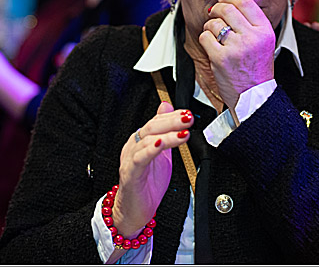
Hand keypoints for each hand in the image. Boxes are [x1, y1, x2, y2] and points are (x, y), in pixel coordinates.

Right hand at [113, 102, 193, 235]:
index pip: (156, 121)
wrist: (134, 211)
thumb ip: (166, 133)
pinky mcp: (130, 174)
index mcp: (141, 140)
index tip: (188, 113)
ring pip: (147, 140)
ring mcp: (130, 159)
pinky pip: (139, 159)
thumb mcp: (162, 155)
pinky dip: (150, 149)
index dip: (172, 115)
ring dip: (167, 135)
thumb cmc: (147, 185)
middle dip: (172, 121)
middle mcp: (133, 146)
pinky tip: (160, 144)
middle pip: (152, 126)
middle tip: (188, 118)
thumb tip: (167, 107)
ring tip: (183, 132)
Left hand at [199, 0, 274, 108]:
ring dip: (210, 25)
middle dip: (217, 9)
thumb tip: (231, 1)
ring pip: (214, 22)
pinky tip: (211, 45)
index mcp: (265, 31)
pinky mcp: (221, 58)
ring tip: (214, 34)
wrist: (254, 96)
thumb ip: (252, 22)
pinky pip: (205, 37)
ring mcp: (236, 48)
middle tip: (215, 13)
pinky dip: (205, 38)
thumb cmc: (257, 69)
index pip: (245, 3)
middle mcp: (252, 38)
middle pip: (227, 9)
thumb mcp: (265, 42)